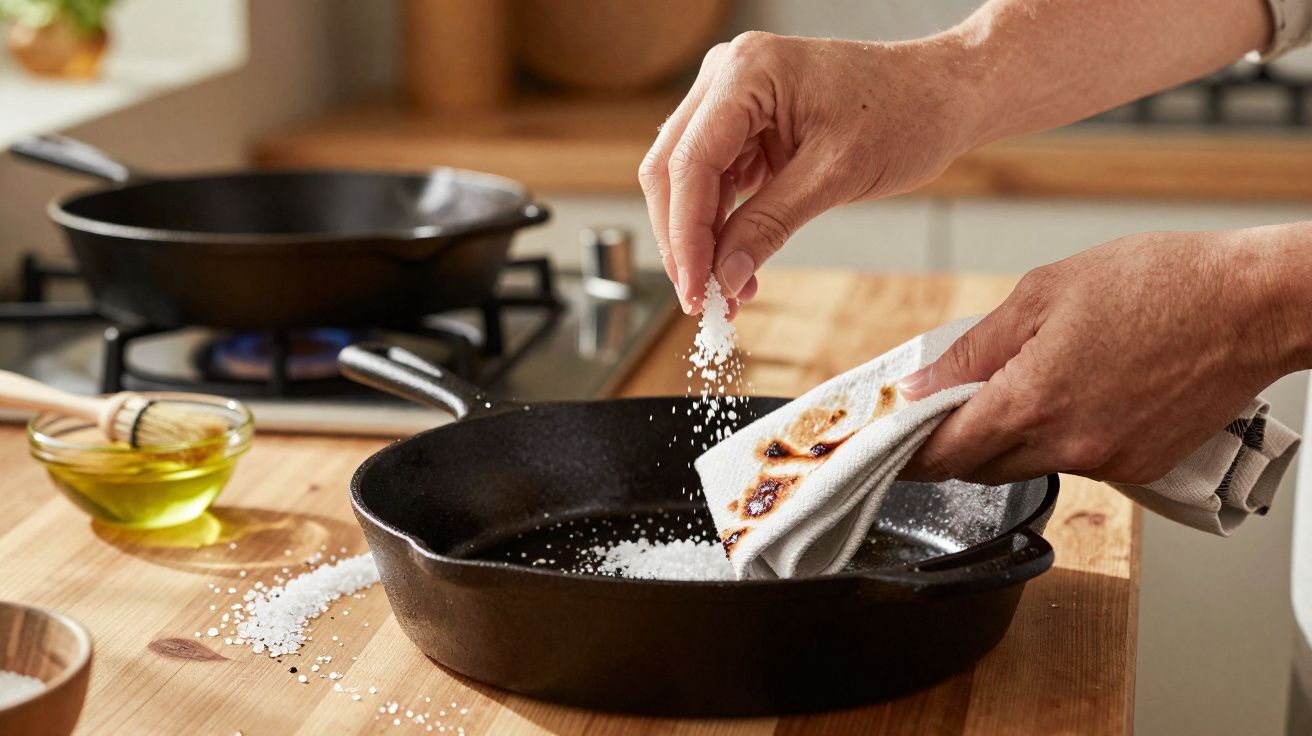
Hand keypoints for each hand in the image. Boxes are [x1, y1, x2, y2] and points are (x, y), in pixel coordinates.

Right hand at [639, 31, 981, 312]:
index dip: (686, 236)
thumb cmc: (906, 113)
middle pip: (673, 170)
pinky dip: (724, 226)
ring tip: (729, 292)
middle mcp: (728, 77)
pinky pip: (716, 181)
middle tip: (702, 300)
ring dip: (703, 240)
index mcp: (746, 72)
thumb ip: (770, 225)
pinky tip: (739, 265)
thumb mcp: (835, 176)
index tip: (697, 291)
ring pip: (688, 181)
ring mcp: (733, 100)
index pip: (689, 163)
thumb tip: (724, 277)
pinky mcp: (746, 126)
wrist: (945, 94)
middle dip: (685, 241)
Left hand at [898, 227, 1311, 485]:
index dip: (908, 451)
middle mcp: (1067, 445)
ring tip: (1019, 385)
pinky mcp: (1139, 467)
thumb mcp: (1042, 294)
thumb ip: (971, 350)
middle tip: (945, 404)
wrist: (1252, 304)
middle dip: (954, 441)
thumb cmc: (1158, 284)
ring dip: (1004, 439)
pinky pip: (1074, 463)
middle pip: (978, 466)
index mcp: (1032, 401)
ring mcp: (1107, 463)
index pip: (943, 453)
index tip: (888, 443)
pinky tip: (1073, 395)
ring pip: (1025, 466)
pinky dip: (1056, 439)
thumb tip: (918, 388)